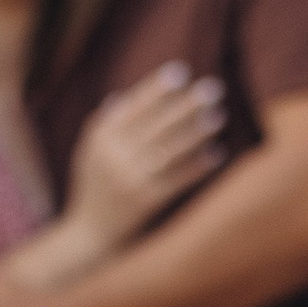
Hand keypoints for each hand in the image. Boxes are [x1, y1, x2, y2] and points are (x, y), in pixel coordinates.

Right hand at [66, 60, 226, 252]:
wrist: (89, 235)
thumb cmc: (93, 188)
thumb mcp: (88, 153)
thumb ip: (104, 124)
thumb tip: (124, 96)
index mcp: (101, 138)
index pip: (134, 106)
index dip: (158, 88)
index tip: (181, 71)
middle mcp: (114, 156)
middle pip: (157, 123)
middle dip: (187, 104)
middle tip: (213, 88)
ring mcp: (131, 179)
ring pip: (170, 149)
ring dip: (197, 131)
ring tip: (219, 116)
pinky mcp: (146, 202)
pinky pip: (177, 178)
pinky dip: (198, 165)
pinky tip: (216, 153)